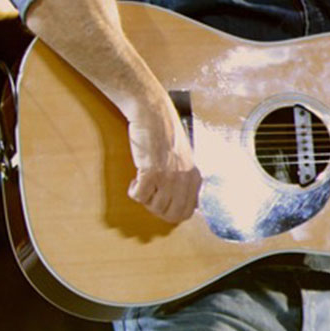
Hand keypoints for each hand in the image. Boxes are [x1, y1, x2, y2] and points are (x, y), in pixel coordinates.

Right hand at [126, 99, 199, 222]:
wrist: (153, 115)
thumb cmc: (165, 135)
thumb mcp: (184, 159)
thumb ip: (186, 180)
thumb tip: (186, 204)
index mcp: (195, 177)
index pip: (188, 212)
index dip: (170, 212)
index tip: (160, 201)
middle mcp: (185, 179)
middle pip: (172, 215)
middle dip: (157, 210)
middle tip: (149, 196)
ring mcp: (169, 176)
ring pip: (155, 207)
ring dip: (145, 200)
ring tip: (142, 184)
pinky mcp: (151, 171)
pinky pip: (139, 196)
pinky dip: (134, 192)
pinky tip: (135, 179)